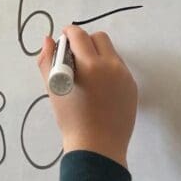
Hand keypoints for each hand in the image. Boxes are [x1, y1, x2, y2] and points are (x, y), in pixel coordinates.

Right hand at [38, 25, 136, 166]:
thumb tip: (49, 40)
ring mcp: (125, 76)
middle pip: (99, 38)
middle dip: (85, 41)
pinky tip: (99, 87)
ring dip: (98, 54)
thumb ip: (48, 61)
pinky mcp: (132, 87)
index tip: (63, 40)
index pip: (79, 35)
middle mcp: (112, 65)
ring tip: (86, 74)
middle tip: (74, 57)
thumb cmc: (71, 119)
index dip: (69, 33)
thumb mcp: (54, 89)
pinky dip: (108, 69)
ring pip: (111, 52)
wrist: (97, 147)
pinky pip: (119, 68)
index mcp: (90, 64)